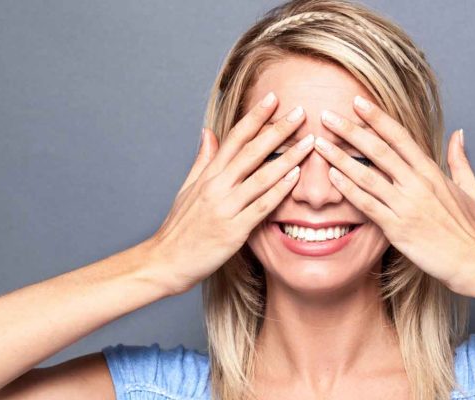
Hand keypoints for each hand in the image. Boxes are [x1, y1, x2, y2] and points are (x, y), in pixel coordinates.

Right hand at [142, 93, 314, 294]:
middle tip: (300, 112)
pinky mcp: (233, 230)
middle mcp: (216, 186)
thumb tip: (208, 133)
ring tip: (309, 142)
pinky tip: (295, 177)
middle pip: (251, 151)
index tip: (273, 99)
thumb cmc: (180, 227)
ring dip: (287, 157)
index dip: (255, 117)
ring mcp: (225, 207)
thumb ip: (203, 160)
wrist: (165, 261)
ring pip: (261, 176)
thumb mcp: (187, 189)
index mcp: (208, 174)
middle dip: (277, 130)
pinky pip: (261, 206)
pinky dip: (279, 190)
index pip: (234, 138)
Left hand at [313, 95, 474, 291]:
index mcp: (431, 171)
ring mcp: (406, 205)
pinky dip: (348, 189)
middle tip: (327, 116)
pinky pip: (367, 204)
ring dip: (340, 157)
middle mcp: (417, 183)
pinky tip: (332, 176)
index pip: (399, 136)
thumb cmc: (471, 228)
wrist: (474, 261)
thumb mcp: (471, 189)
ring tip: (319, 144)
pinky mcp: (397, 228)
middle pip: (378, 149)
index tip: (358, 102)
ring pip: (367, 175)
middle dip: (350, 130)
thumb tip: (458, 134)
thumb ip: (459, 159)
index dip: (377, 118)